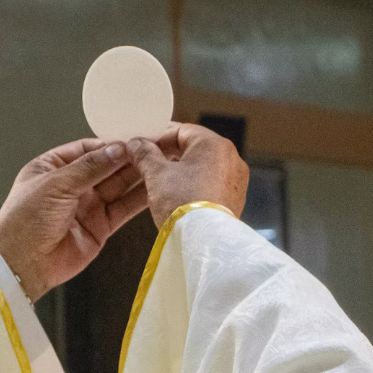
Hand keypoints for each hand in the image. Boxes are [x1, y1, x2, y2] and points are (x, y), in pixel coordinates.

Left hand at [0, 139, 147, 301]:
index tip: (133, 139)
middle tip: (153, 150)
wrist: (23, 265)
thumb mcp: (55, 184)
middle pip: (106, 167)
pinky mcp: (99, 227)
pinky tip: (154, 189)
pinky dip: (138, 201)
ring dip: (137, 177)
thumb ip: (90, 167)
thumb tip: (117, 149)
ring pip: (117, 187)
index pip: (87, 149)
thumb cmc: (25, 221)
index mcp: (52, 167)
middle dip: (128, 159)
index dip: (110, 145)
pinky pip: (122, 209)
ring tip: (159, 166)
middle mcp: (71, 185)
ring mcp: (86, 206)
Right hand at [128, 123, 248, 226]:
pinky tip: (178, 196)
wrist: (203, 241)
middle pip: (194, 148)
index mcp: (215, 144)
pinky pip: (211, 184)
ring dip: (181, 171)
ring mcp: (236, 180)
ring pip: (203, 167)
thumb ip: (145, 154)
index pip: (182, 131)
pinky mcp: (235, 199)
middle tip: (148, 163)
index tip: (142, 146)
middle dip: (169, 155)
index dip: (158, 137)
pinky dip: (194, 185)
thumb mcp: (157, 175)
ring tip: (160, 181)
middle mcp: (232, 158)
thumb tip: (136, 144)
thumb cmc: (182, 203)